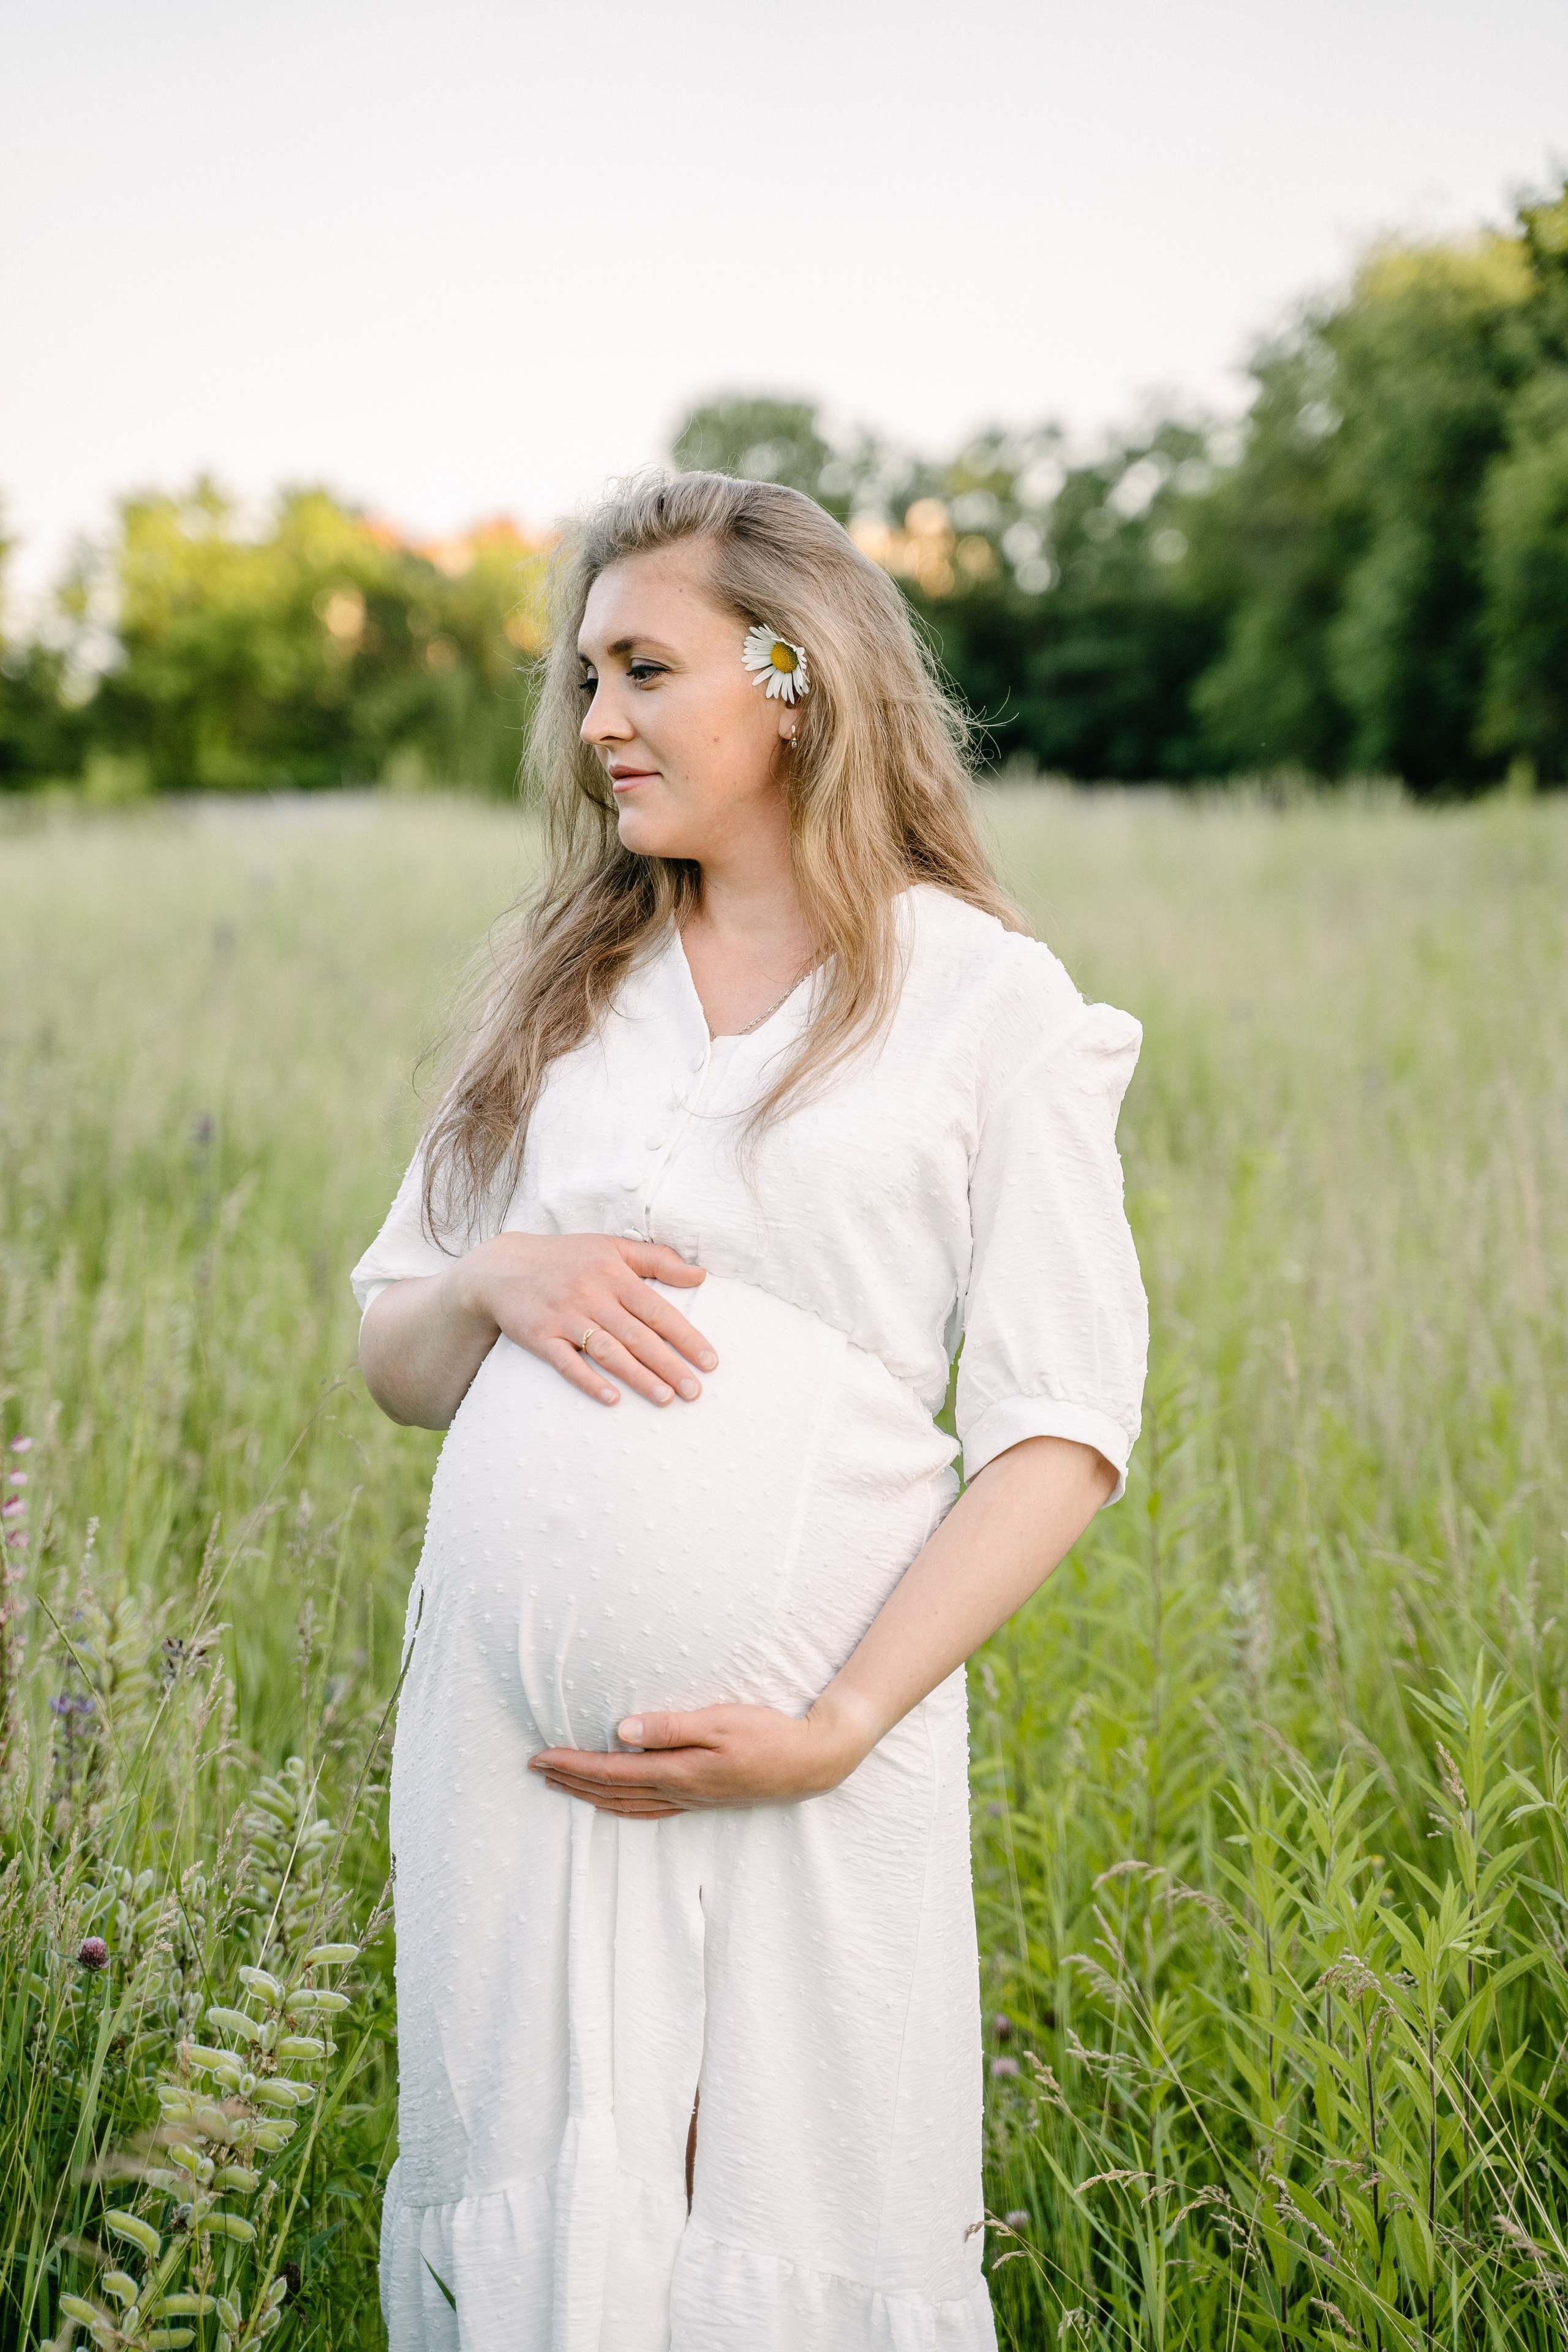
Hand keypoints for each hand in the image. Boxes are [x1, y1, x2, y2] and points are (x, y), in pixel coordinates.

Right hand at [453, 1231, 717, 1408]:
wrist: (500, 1267)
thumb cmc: (566, 1258)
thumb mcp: (611, 1247)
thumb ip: (658, 1259)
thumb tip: (701, 1275)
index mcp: (613, 1274)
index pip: (657, 1310)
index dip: (686, 1337)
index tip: (710, 1361)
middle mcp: (591, 1295)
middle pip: (637, 1336)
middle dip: (669, 1365)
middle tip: (695, 1392)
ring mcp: (564, 1317)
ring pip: (608, 1351)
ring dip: (638, 1377)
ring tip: (665, 1399)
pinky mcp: (540, 1337)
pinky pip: (567, 1363)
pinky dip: (589, 1382)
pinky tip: (612, 1400)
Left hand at [528, 1692, 879, 1817]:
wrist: (812, 1761)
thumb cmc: (768, 1734)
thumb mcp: (720, 1721)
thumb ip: (670, 1727)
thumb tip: (621, 1731)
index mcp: (678, 1772)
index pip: (612, 1772)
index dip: (573, 1765)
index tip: (540, 1756)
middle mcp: (679, 1793)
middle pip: (612, 1792)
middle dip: (571, 1781)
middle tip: (537, 1769)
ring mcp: (692, 1801)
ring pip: (627, 1806)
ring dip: (590, 1796)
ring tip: (564, 1785)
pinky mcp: (704, 1800)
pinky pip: (650, 1810)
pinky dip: (622, 1808)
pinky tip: (617, 1803)